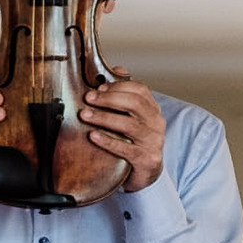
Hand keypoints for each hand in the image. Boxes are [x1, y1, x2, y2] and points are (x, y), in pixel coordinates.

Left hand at [78, 73, 164, 190]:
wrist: (146, 174)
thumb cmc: (135, 143)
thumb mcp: (132, 118)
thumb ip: (125, 95)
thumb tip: (118, 68)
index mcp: (153, 110)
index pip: (140, 90)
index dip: (118, 86)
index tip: (99, 88)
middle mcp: (156, 123)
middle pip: (134, 103)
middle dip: (108, 99)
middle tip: (88, 99)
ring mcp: (153, 141)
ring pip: (129, 124)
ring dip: (104, 117)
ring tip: (85, 115)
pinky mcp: (146, 159)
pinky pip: (125, 148)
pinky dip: (107, 141)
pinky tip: (92, 135)